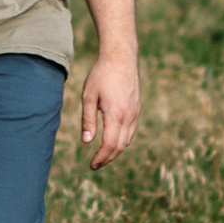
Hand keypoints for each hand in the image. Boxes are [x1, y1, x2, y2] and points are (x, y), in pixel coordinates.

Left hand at [78, 49, 141, 169]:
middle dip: (108, 158)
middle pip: (120, 146)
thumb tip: (86, 142)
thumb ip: (88, 120)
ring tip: (103, 156)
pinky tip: (113, 141)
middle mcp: (129, 116)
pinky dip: (122, 141)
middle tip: (95, 165)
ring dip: (115, 151)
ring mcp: (135, 113)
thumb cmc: (101, 75)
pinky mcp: (137, 108)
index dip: (101, 157)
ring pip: (127, 140)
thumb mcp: (88, 96)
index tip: (92, 165)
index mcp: (116, 114)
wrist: (121, 57)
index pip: (109, 144)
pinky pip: (131, 131)